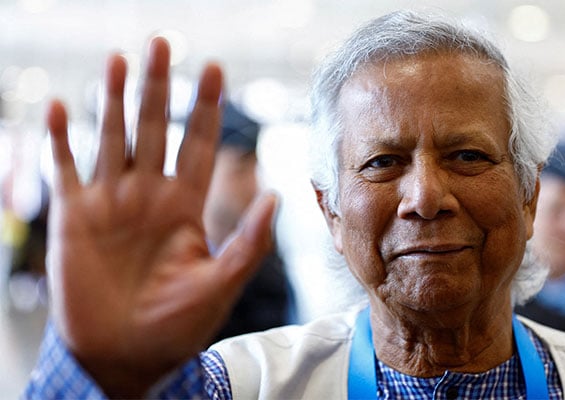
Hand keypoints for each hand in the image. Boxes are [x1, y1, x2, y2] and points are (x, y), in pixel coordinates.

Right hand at [46, 37, 276, 396]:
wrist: (126, 356)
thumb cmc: (176, 326)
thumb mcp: (220, 284)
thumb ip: (249, 242)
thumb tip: (278, 196)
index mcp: (185, 205)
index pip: (199, 144)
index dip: (207, 107)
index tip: (216, 69)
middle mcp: (149, 194)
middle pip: (156, 128)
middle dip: (160, 87)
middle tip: (164, 44)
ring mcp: (110, 202)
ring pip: (113, 137)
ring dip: (114, 99)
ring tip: (119, 59)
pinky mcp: (73, 217)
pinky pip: (63, 169)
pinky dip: (58, 139)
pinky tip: (61, 107)